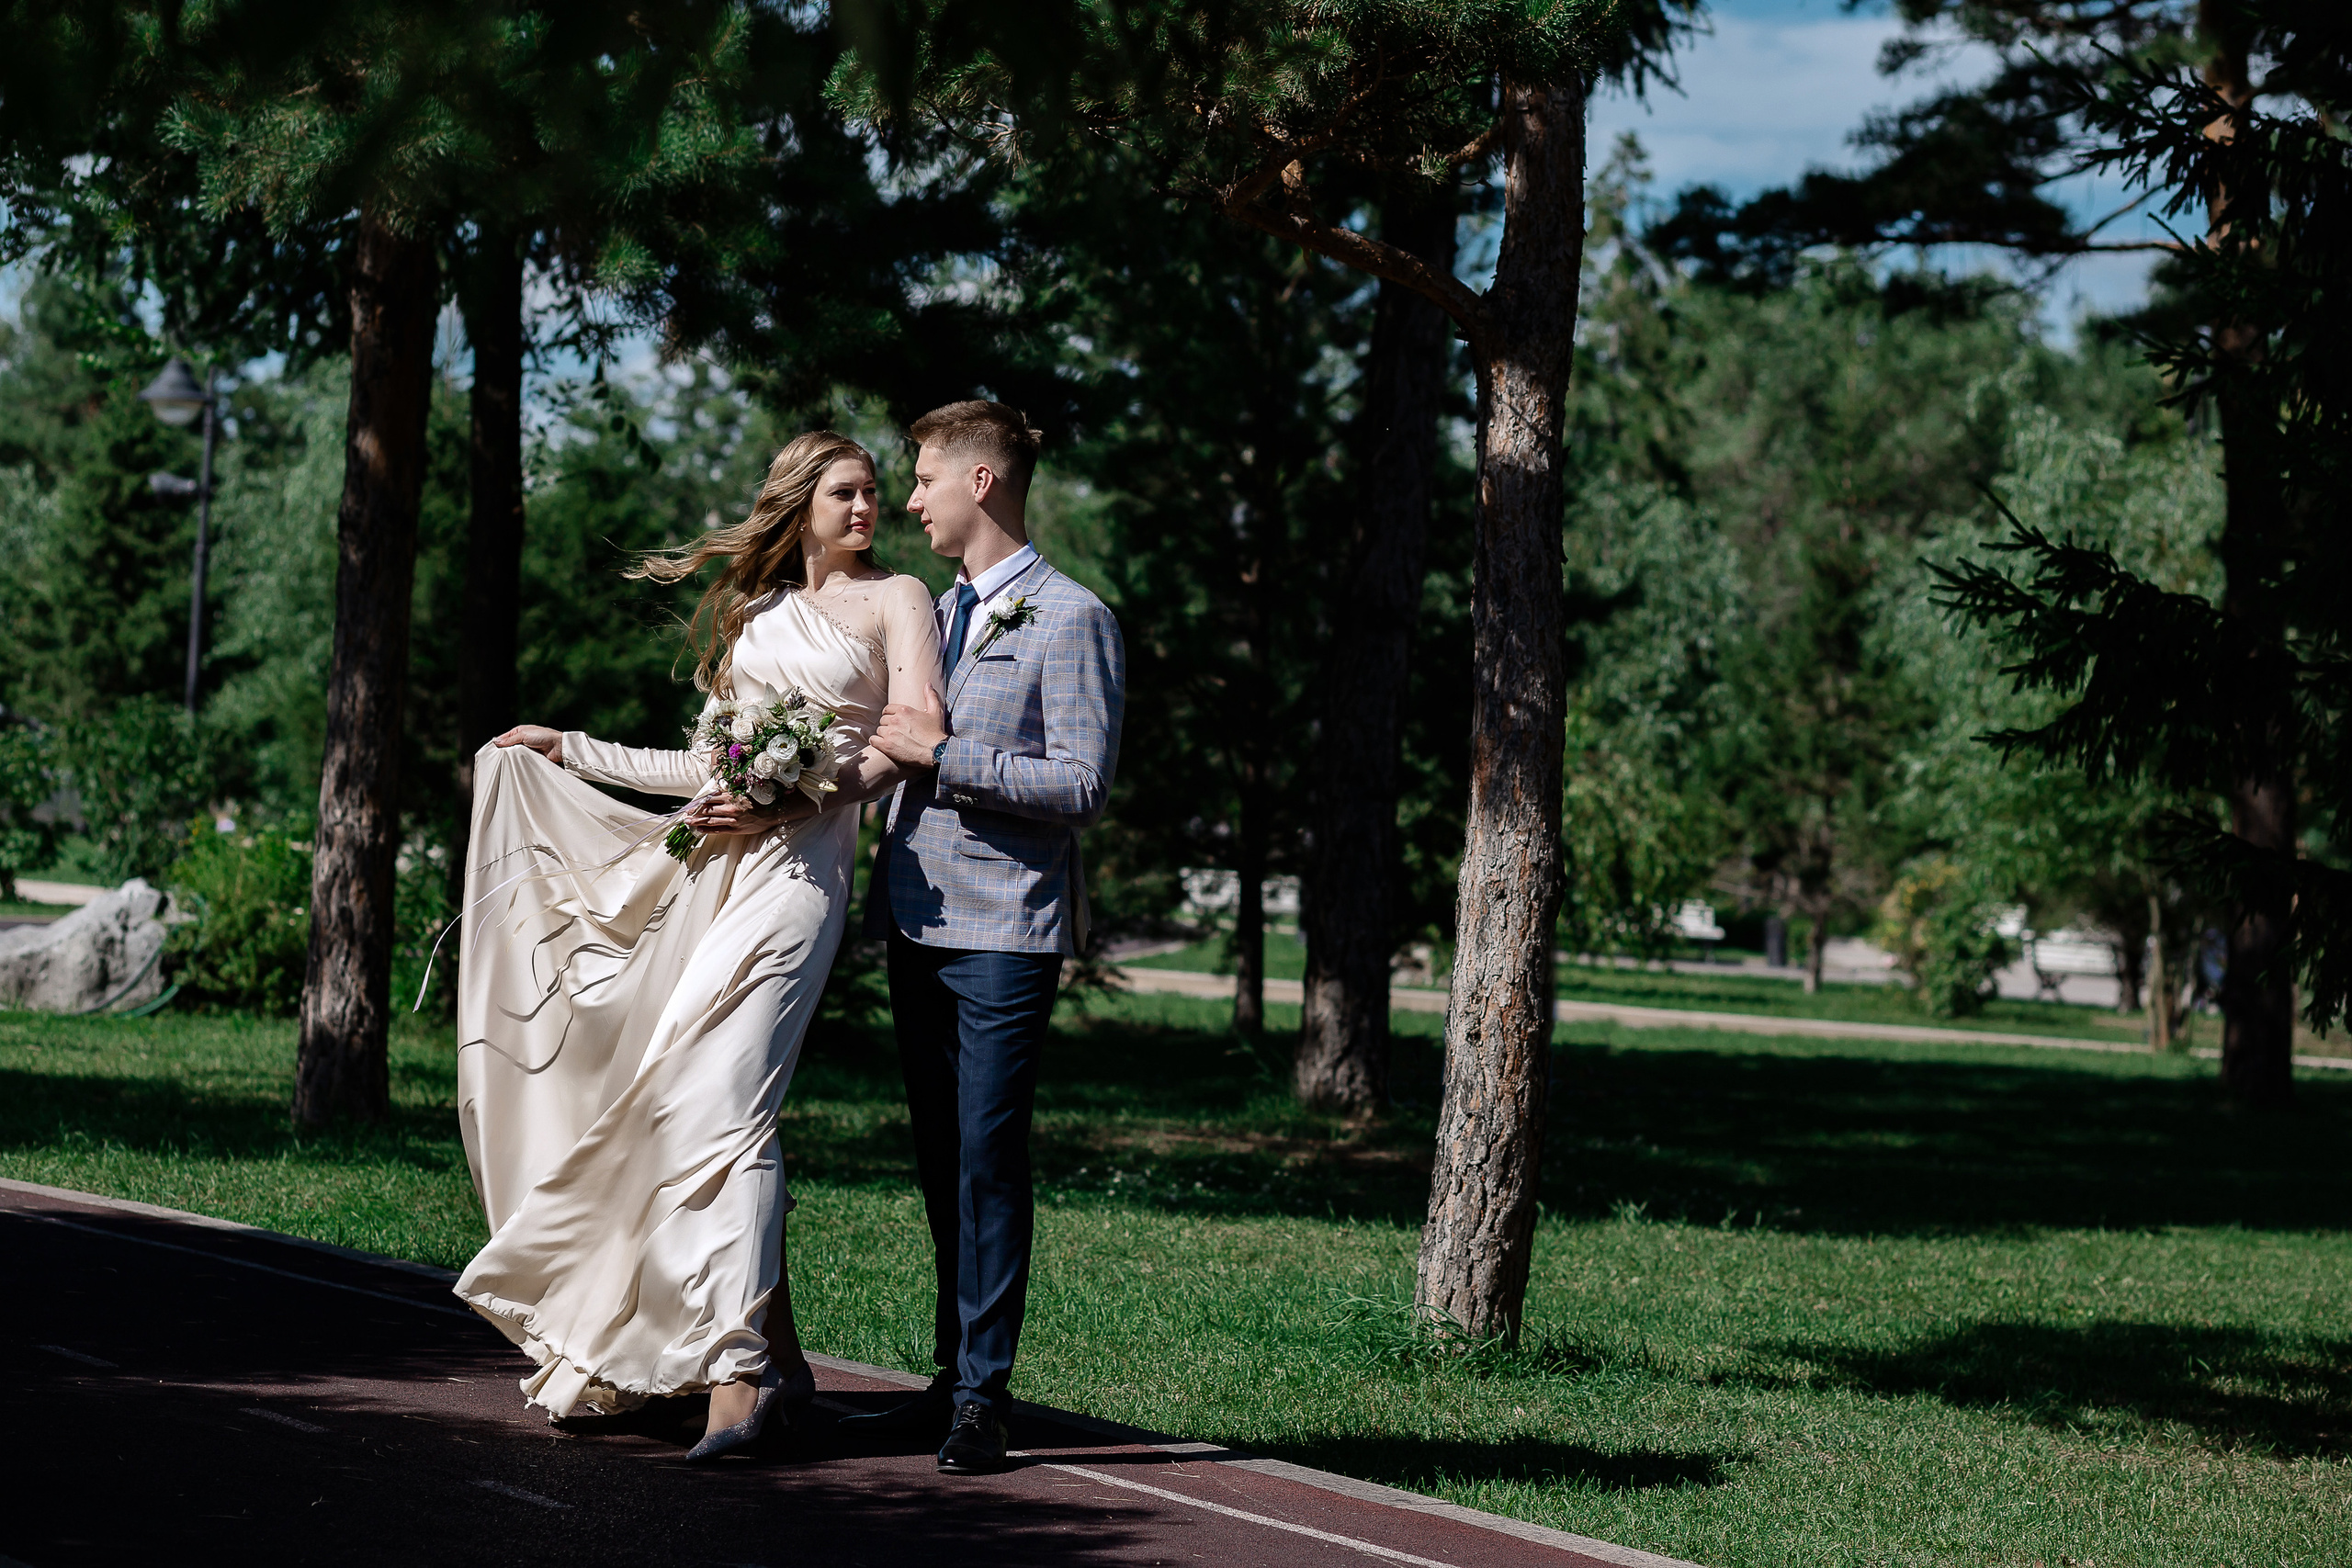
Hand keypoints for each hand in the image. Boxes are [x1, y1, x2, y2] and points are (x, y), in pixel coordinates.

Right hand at [496, 724, 562, 766]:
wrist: (558, 747)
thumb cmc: (544, 737)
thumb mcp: (524, 735)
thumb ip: (510, 739)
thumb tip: (496, 741)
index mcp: (519, 731)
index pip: (504, 738)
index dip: (498, 743)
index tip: (491, 750)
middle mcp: (522, 740)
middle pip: (509, 747)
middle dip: (504, 752)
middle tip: (497, 758)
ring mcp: (527, 749)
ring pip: (515, 754)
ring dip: (512, 757)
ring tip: (505, 762)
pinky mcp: (531, 757)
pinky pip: (522, 760)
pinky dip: (519, 762)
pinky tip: (514, 765)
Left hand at [686, 790, 816, 836]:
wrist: (777, 810)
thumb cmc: (761, 797)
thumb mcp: (746, 787)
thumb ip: (731, 787)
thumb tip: (717, 785)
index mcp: (732, 795)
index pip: (709, 798)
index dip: (697, 802)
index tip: (688, 804)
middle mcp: (730, 807)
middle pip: (706, 810)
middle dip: (693, 812)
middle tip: (683, 814)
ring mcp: (733, 820)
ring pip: (710, 821)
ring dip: (696, 821)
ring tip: (687, 822)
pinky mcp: (737, 829)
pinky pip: (718, 830)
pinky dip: (707, 830)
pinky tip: (699, 830)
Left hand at [875, 686, 949, 766]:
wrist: (936, 751)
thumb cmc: (936, 733)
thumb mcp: (936, 712)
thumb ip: (930, 696)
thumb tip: (928, 684)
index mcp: (904, 710)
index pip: (887, 709)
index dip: (890, 715)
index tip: (894, 721)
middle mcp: (895, 720)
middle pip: (883, 720)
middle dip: (888, 725)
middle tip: (895, 732)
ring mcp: (890, 733)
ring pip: (879, 730)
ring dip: (883, 734)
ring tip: (891, 739)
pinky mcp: (887, 745)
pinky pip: (873, 740)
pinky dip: (876, 742)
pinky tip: (882, 744)